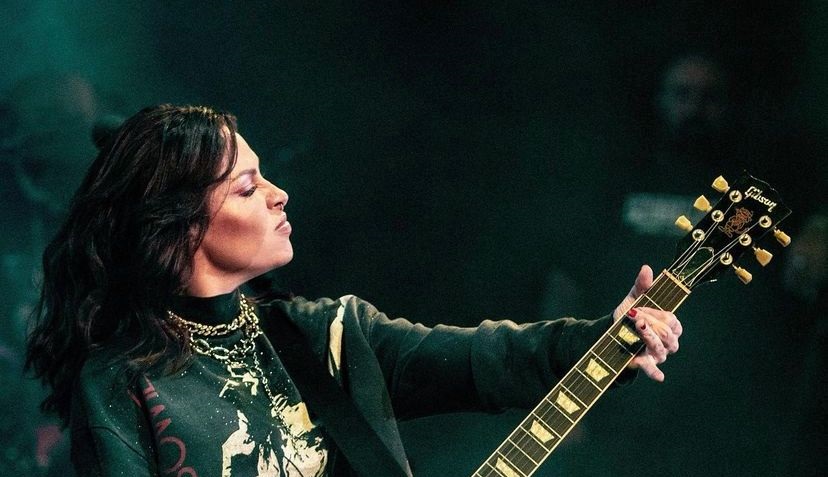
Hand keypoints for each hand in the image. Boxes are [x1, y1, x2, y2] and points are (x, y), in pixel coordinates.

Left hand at [612, 265, 682, 381]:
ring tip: (638, 328)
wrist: (610, 333)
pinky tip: (659, 376)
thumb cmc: (628, 316)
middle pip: (669, 335)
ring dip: (650, 337)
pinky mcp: (644, 363)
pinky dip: (656, 373)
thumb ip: (642, 286)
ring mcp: (657, 354)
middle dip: (652, 324)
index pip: (672, 321)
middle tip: (636, 316)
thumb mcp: (634, 299)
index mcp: (669, 325)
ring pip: (661, 349)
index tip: (640, 308)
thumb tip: (646, 268)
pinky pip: (653, 369)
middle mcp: (667, 342)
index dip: (658, 314)